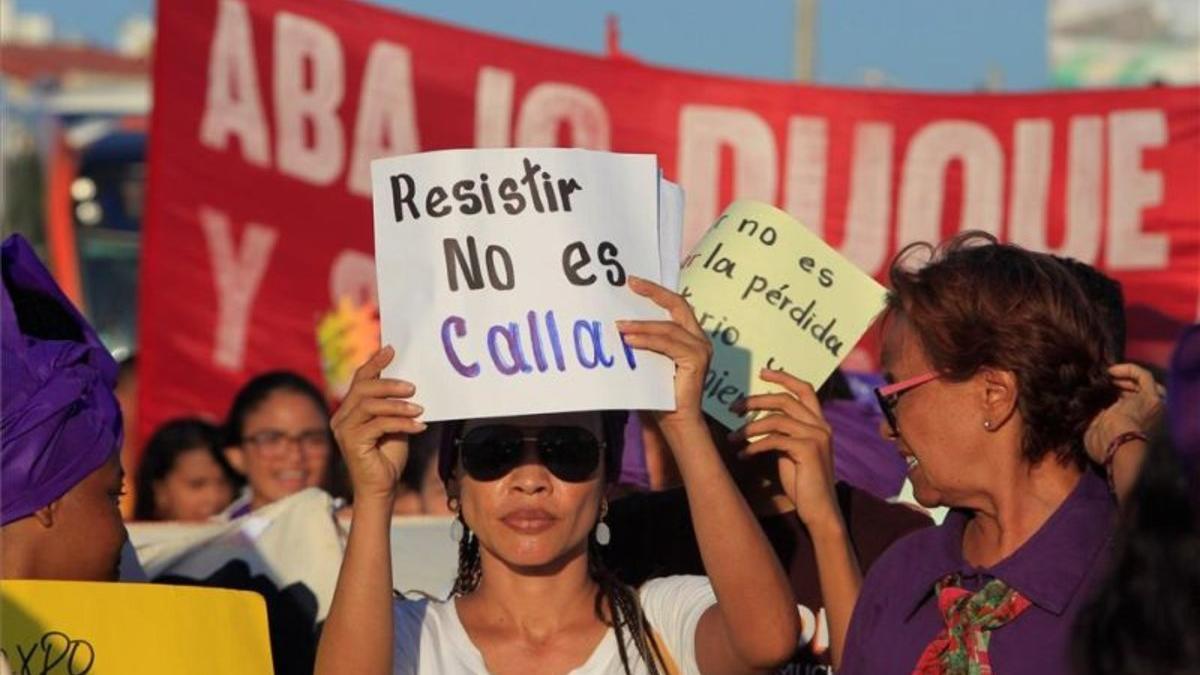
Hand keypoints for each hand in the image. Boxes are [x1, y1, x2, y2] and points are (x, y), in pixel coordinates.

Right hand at [330, 346, 425, 501]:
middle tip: (413, 387)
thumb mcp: (394, 423)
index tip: (391, 349)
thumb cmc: (389, 455)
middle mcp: (342, 417)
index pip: (360, 379)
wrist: (382, 488)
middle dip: (389, 383)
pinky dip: (401, 423)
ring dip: (398, 405)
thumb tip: (410, 382)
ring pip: (370, 404)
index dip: (375, 362)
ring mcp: (344, 429)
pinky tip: (419, 427)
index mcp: (350, 409)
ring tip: (419, 409)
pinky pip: (378, 424)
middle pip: (363, 388)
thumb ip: (394, 405)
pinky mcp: (352, 442)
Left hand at [617, 276, 711, 434]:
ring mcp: (701, 349)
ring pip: (668, 327)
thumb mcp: (649, 361)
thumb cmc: (660, 394)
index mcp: (690, 336)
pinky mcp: (696, 360)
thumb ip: (643, 343)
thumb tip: (618, 325)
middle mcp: (699, 339)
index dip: (656, 292)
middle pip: (678, 305)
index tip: (633, 281)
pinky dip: (647, 340)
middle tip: (631, 284)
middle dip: (654, 293)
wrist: (675, 421)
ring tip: (620, 326)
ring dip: (641, 325)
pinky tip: (630, 341)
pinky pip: (667, 344)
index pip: (675, 305)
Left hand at [734, 369, 838, 527]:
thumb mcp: (792, 452)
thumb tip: (756, 420)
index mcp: (819, 423)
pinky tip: (743, 455)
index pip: (804, 389)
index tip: (762, 372)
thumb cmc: (803, 483)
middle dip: (755, 401)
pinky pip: (774, 439)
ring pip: (776, 419)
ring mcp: (816, 437)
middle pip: (784, 400)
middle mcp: (821, 426)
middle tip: (733, 407)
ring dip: (749, 428)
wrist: (820, 511)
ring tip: (732, 439)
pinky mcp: (808, 450)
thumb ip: (783, 433)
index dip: (784, 377)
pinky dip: (754, 446)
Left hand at [1084, 363, 1163, 463]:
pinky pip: (1144, 376)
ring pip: (1144, 385)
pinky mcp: (1152, 397)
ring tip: (1106, 377)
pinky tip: (1111, 371)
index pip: (1129, 407)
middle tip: (1103, 382)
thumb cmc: (1104, 445)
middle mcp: (1150, 417)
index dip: (1115, 397)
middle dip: (1121, 386)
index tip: (1099, 391)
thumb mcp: (1094, 432)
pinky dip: (1128, 370)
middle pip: (1138, 394)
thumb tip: (1086, 409)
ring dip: (1124, 378)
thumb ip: (1094, 421)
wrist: (1118, 445)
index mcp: (1135, 427)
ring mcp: (1154, 407)